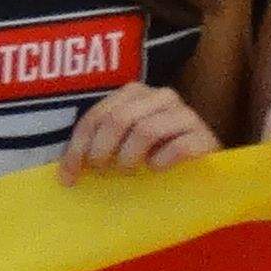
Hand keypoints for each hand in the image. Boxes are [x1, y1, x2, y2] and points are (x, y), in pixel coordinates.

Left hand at [62, 82, 217, 177]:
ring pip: (146, 130)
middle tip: (101, 172)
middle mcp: (161, 96)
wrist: (204, 166)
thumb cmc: (155, 154)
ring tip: (128, 172)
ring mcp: (186, 114)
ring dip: (129, 157)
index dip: (77, 147)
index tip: (68, 178)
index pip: (96, 116)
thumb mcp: (122, 146)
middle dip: (101, 150)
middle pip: (118, 119)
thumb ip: (97, 147)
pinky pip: (177, 147)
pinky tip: (156, 169)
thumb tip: (66, 174)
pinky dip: (160, 162)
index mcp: (134, 93)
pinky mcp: (205, 137)